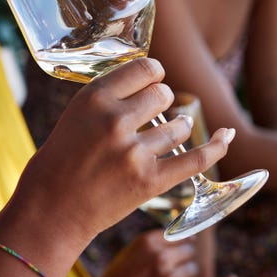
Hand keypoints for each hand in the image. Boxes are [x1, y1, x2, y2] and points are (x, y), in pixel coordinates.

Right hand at [31, 58, 231, 240]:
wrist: (51, 208)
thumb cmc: (60, 160)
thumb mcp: (76, 116)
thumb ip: (108, 100)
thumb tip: (147, 83)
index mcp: (93, 98)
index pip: (144, 69)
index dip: (154, 74)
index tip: (155, 80)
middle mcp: (115, 120)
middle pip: (163, 94)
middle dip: (163, 100)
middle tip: (154, 112)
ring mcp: (134, 152)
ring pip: (178, 127)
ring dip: (178, 127)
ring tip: (170, 132)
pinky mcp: (150, 181)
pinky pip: (194, 160)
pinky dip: (215, 147)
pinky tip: (225, 136)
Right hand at [98, 230, 196, 276]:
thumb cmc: (121, 274)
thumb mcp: (132, 251)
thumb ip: (154, 243)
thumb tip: (180, 235)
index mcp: (148, 242)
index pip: (179, 232)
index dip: (183, 238)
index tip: (188, 240)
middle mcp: (160, 256)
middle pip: (189, 249)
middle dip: (184, 255)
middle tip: (177, 261)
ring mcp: (168, 276)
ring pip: (192, 268)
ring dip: (185, 272)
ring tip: (170, 276)